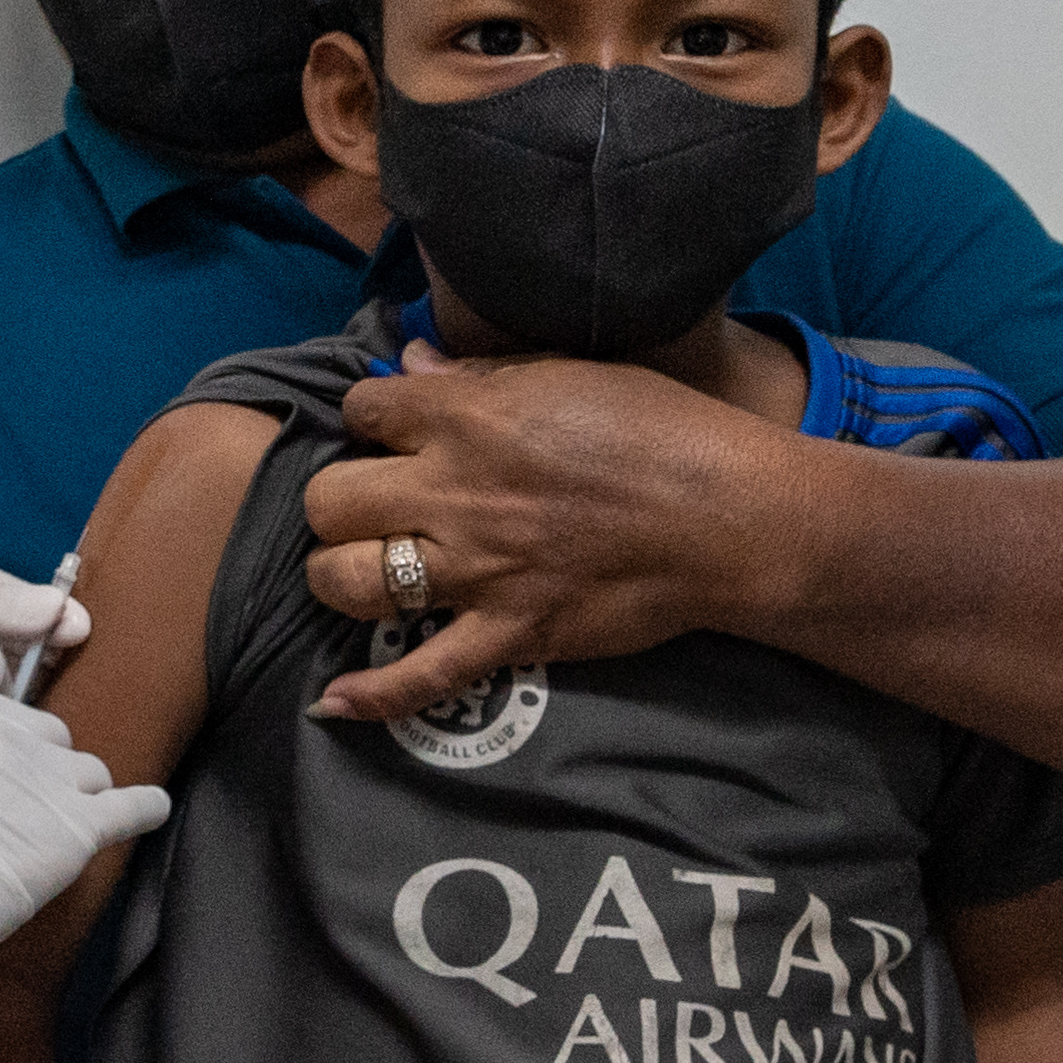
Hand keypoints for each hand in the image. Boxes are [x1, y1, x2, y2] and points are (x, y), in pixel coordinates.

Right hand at [0, 641, 167, 1021]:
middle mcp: (4, 727)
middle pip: (46, 728)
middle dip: (36, 763)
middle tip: (10, 810)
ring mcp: (46, 775)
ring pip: (88, 770)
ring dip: (74, 795)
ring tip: (52, 831)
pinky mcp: (76, 829)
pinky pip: (132, 807)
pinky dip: (144, 808)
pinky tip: (150, 810)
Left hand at [295, 342, 833, 725]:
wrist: (732, 519)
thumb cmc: (665, 431)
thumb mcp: (571, 374)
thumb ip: (480, 374)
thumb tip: (412, 361)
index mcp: (468, 418)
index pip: (361, 408)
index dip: (368, 418)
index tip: (389, 431)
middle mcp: (454, 494)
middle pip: (330, 499)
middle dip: (340, 499)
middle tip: (374, 504)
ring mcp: (476, 571)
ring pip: (346, 579)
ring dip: (341, 574)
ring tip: (362, 569)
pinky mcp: (509, 634)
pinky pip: (420, 674)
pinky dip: (373, 694)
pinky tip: (336, 701)